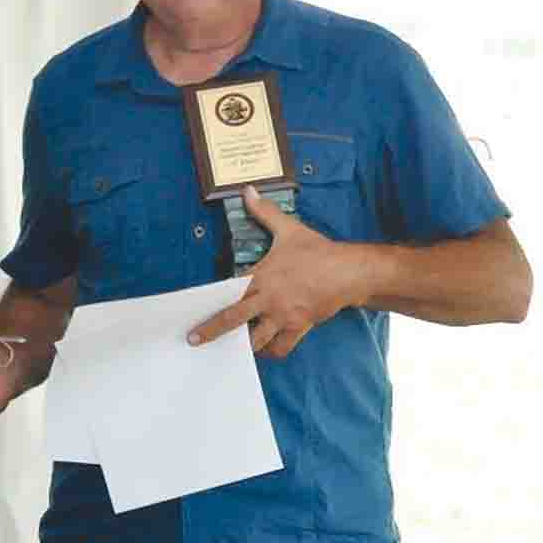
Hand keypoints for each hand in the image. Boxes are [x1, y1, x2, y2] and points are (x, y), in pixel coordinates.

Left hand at [187, 186, 367, 358]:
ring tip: (232, 348)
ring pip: (256, 340)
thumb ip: (264, 212)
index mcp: (261, 276)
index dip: (210, 302)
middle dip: (212, 332)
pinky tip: (264, 349)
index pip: (229, 292)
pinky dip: (270, 350)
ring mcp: (284, 316)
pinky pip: (281, 347)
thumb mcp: (289, 229)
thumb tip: (248, 191)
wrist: (349, 271)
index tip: (193, 311)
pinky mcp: (299, 327)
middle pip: (233, 320)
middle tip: (194, 341)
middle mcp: (269, 299)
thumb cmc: (317, 251)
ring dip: (243, 345)